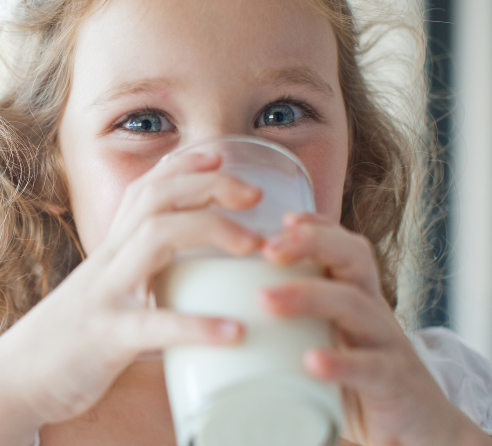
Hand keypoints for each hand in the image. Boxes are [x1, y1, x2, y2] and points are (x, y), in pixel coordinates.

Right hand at [0, 151, 261, 427]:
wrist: (15, 379)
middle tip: (255, 194)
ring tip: (254, 246)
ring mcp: (105, 295)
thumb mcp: (106, 294)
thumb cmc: (69, 339)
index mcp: (111, 252)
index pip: (144, 190)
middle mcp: (107, 262)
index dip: (183, 165)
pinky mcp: (105, 337)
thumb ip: (140, 279)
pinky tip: (234, 332)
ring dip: (210, 230)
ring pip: (154, 238)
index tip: (221, 154)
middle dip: (207, 185)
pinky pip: (153, 324)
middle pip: (155, 199)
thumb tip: (188, 282)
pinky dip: (196, 325)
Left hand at [259, 213, 490, 445]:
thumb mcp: (328, 340)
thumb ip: (293, 323)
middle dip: (311, 244)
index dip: (316, 227)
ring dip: (308, 296)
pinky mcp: (393, 382)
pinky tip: (311, 361)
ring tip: (266, 299)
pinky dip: (340, 362)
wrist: (419, 428)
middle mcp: (372, 311)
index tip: (281, 219)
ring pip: (354, 305)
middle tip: (268, 249)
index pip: (343, 246)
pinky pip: (369, 366)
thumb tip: (224, 315)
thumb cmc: (358, 379)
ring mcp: (386, 344)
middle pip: (351, 259)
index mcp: (355, 297)